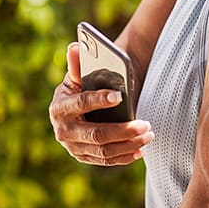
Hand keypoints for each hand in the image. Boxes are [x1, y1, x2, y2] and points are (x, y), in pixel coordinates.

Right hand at [49, 42, 153, 165]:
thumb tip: (75, 47)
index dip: (100, 99)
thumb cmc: (79, 88)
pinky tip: (140, 150)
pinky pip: (105, 160)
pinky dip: (124, 157)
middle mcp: (63, 131)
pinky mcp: (82, 157)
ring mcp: (72, 147)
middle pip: (96, 134)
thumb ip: (77, 64)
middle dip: (123, 131)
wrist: (72, 111)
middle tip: (146, 125)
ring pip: (104, 151)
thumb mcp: (76, 76)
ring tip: (148, 135)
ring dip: (129, 145)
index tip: (120, 96)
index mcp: (60, 107)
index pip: (81, 103)